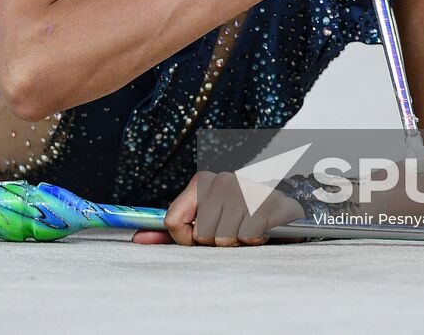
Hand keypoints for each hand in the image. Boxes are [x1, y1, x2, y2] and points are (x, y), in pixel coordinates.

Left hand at [131, 171, 306, 245]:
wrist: (285, 212)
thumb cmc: (241, 220)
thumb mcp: (205, 223)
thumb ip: (173, 231)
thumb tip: (138, 240)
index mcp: (200, 182)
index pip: (172, 220)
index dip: (186, 238)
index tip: (200, 237)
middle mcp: (220, 180)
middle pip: (200, 234)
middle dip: (217, 242)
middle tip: (233, 231)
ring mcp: (244, 187)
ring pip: (223, 237)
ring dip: (238, 242)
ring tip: (247, 230)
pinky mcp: (266, 200)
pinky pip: (248, 235)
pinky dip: (255, 240)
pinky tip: (261, 230)